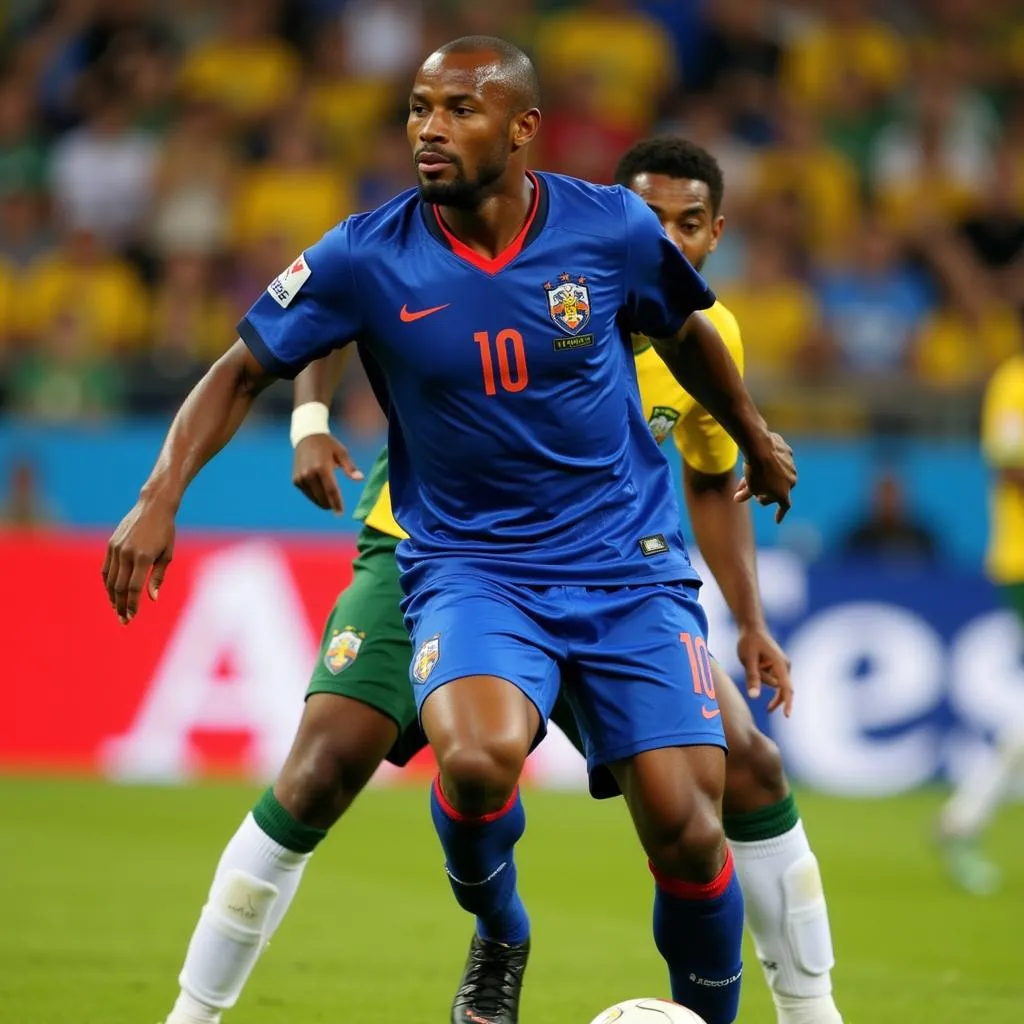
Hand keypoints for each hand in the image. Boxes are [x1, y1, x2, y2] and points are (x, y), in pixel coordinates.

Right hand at [102, 495, 175, 623]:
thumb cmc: (165, 532)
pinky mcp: (111, 544)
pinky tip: (112, 592)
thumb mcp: (167, 554)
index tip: (132, 617)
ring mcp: (116, 548)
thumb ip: (158, 577)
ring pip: (110, 580)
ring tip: (117, 609)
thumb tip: (152, 598)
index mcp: (143, 557)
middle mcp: (126, 553)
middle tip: (124, 620)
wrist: (153, 507)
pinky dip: (108, 582)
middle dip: (121, 606)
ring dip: (112, 597)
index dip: (132, 605)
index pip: (133, 588)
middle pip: (119, 587)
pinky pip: (106, 568)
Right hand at [292, 433, 362, 512]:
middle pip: (322, 497)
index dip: (337, 503)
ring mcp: (300, 478)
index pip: (331, 490)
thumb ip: (350, 467)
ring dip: (322, 501)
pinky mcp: (296, 480)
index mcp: (322, 467)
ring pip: (314, 497)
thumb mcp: (342, 453)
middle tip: (337, 508)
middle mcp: (309, 474)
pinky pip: (307, 493)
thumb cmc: (328, 445)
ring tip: (330, 501)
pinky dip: (315, 496)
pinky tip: (320, 493)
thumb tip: (360, 479)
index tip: (340, 513)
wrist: (306, 437)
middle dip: (330, 504)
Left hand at [734, 431, 796, 522]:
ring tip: (748, 475)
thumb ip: (745, 495)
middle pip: (777, 489)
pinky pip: (779, 459)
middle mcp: (792, 480)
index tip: (777, 521)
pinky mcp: (788, 452)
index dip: (780, 514)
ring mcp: (791, 465)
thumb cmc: (755, 472)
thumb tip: (737, 499)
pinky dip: (770, 461)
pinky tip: (759, 458)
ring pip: (778, 474)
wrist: (761, 447)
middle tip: (748, 491)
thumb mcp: (749, 487)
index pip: (784, 506)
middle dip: (764, 491)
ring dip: (766, 476)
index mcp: (784, 493)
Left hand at [737, 625, 793, 715]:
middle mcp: (785, 666)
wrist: (752, 628)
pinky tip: (755, 665)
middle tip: (768, 710)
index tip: (787, 716)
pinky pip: (771, 679)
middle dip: (775, 699)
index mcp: (780, 664)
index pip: (786, 688)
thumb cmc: (749, 642)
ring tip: (751, 662)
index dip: (787, 703)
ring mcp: (782, 667)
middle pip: (783, 689)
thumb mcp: (748, 659)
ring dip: (761, 680)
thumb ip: (752, 678)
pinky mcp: (777, 667)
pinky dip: (762, 678)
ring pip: (773, 684)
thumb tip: (754, 696)